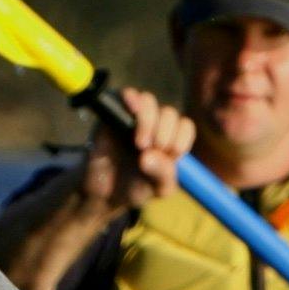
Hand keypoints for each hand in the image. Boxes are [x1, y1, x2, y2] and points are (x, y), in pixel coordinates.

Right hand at [78, 86, 191, 213]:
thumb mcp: (158, 189)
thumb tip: (150, 156)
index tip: (171, 155)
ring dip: (148, 120)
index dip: (181, 139)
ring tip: (139, 144)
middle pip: (168, 113)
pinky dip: (130, 97)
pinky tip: (131, 108)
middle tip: (150, 152)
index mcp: (171, 140)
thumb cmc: (135, 189)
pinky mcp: (111, 115)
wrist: (103, 193)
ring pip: (148, 101)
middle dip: (164, 133)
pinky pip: (122, 95)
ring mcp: (132, 118)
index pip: (185, 126)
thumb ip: (163, 174)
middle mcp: (154, 126)